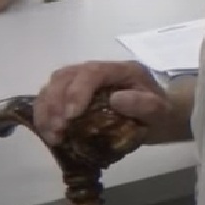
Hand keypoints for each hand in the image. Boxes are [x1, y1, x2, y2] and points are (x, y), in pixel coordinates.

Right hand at [34, 61, 176, 144]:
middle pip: (67, 75)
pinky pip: (51, 96)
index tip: (71, 116)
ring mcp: (84, 81)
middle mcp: (100, 70)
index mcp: (122, 70)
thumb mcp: (160, 111)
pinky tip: (47, 132)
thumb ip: (143, 104)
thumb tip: (116, 100)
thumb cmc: (160, 113)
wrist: (161, 116)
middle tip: (59, 130)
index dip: (78, 91)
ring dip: (46, 109)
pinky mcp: (75, 94)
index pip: (93, 72)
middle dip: (56, 102)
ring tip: (52, 135)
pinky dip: (44, 113)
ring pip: (55, 83)